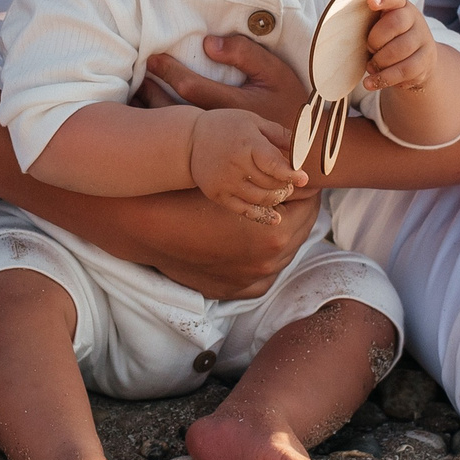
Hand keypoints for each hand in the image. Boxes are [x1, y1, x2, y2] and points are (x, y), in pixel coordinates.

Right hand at [95, 189, 321, 299]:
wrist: (149, 226)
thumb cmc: (191, 195)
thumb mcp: (236, 179)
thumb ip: (274, 176)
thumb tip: (303, 169)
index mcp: (275, 233)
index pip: (310, 202)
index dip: (303, 185)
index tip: (296, 174)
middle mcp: (270, 261)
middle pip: (304, 227)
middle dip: (298, 207)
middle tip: (287, 189)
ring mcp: (255, 278)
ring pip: (288, 250)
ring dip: (285, 230)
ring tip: (270, 210)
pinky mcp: (240, 289)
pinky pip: (268, 271)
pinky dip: (265, 255)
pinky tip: (254, 237)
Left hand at [144, 34, 307, 133]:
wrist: (306, 147)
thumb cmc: (291, 103)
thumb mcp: (275, 72)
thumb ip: (244, 53)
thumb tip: (207, 43)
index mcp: (233, 105)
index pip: (190, 87)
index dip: (168, 71)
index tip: (154, 59)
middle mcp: (221, 128)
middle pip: (174, 112)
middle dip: (151, 93)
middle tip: (139, 77)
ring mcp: (217, 144)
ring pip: (175, 130)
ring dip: (153, 112)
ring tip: (139, 95)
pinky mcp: (216, 154)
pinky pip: (183, 142)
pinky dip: (164, 130)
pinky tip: (153, 120)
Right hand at [188, 109, 302, 223]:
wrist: (188, 142)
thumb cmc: (226, 127)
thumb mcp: (252, 121)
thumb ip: (279, 134)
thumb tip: (305, 144)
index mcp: (247, 143)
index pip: (274, 164)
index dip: (291, 173)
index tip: (304, 179)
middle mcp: (236, 165)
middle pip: (271, 183)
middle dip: (286, 185)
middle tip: (292, 182)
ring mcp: (226, 182)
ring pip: (261, 199)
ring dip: (277, 198)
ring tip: (281, 191)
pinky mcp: (218, 195)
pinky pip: (244, 210)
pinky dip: (262, 215)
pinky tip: (275, 217)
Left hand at [361, 0, 436, 92]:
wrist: (418, 61)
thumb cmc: (389, 39)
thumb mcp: (380, 27)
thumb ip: (367, 22)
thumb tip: (341, 30)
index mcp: (400, 6)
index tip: (370, 2)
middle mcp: (415, 20)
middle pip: (396, 23)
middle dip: (376, 38)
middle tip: (369, 48)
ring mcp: (423, 40)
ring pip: (401, 49)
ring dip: (380, 60)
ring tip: (371, 66)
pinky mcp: (425, 61)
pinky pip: (404, 70)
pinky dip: (383, 78)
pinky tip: (370, 82)